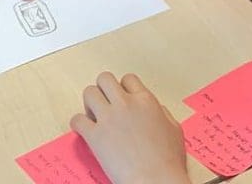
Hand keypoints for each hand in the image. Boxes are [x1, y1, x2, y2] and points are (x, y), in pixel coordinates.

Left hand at [71, 73, 189, 183]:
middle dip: (103, 89)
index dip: (124, 88)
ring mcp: (109, 118)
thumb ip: (163, 113)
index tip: (122, 98)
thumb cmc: (167, 162)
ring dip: (90, 103)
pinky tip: (84, 131)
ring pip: (89, 93)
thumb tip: (155, 109)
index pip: (128, 79)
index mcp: (146, 101)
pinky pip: (77, 120)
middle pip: (105, 79)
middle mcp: (126, 104)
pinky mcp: (95, 136)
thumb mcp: (174, 130)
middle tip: (105, 103)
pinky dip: (78, 124)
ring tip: (94, 116)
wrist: (155, 181)